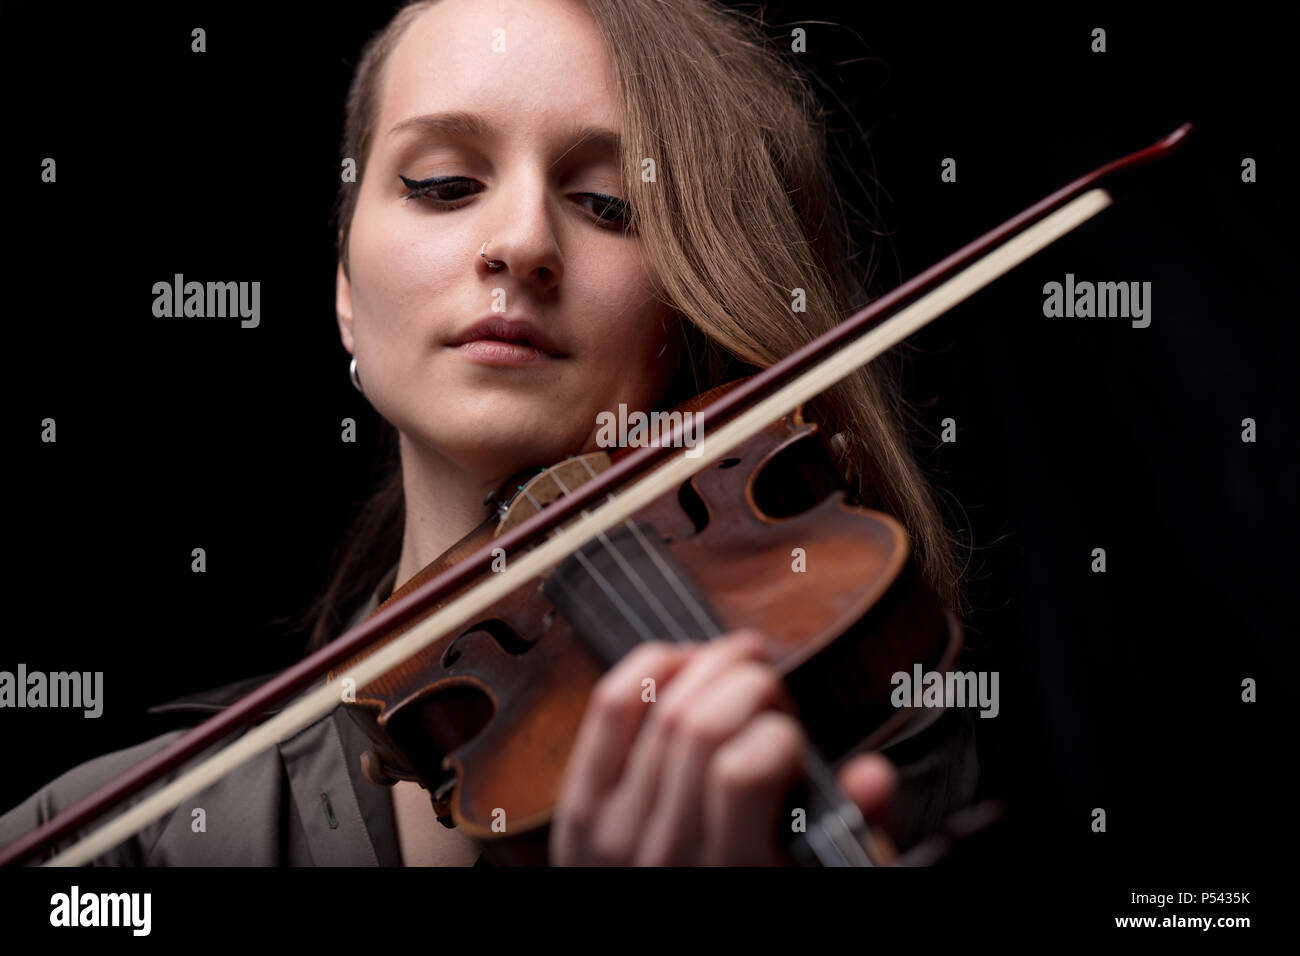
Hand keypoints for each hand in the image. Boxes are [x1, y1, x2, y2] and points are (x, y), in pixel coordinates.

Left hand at [549, 630, 896, 864]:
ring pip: (659, 708)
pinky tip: (682, 662)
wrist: (668, 942)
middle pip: (701, 726)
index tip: (794, 736)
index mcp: (735, 875)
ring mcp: (615, 831)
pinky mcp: (579, 808)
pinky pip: (611, 710)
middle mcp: (668, 856)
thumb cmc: (755, 889)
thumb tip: (873, 774)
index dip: (781, 732)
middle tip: (771, 687)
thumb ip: (854, 830)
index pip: (745, 770)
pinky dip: (649, 669)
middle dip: (748, 681)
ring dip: (707, 665)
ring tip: (736, 665)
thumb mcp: (817, 878)